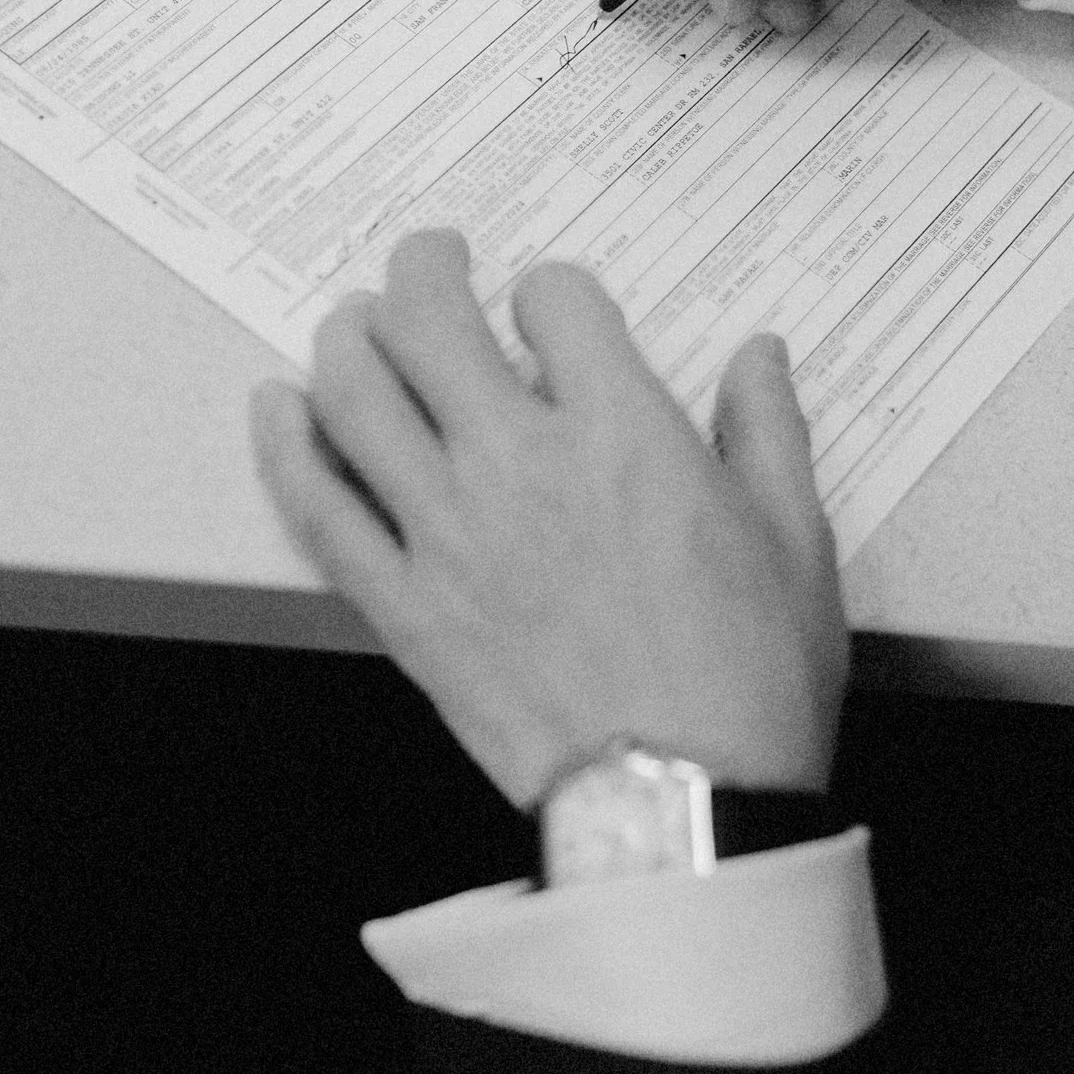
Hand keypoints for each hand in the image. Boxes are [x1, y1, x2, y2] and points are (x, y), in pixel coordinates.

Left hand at [248, 230, 845, 808]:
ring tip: (357, 324)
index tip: (554, 309)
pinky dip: (285, 445)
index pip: (556, 299)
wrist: (678, 809)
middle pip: (429, 318)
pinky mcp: (402, 605)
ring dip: (347, 337)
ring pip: (354, 392)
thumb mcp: (795, 540)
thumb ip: (768, 431)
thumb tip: (758, 355)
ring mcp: (447, 533)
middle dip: (425, 269)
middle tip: (434, 263)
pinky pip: (316, 506)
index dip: (552, 289)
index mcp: (624, 433)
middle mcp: (521, 463)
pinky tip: (278, 409)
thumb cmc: (748, 680)